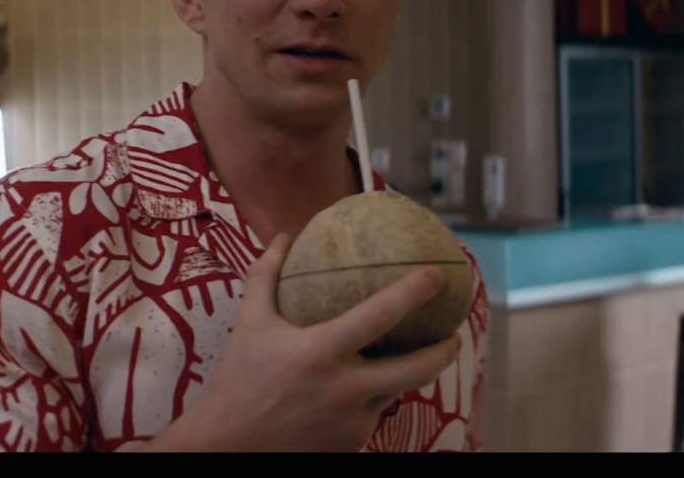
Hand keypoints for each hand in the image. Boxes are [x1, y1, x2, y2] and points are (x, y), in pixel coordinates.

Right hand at [143, 231, 460, 451]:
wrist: (228, 447)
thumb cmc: (238, 379)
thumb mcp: (249, 323)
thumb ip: (266, 276)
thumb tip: (284, 236)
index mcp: (320, 352)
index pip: (380, 315)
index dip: (414, 291)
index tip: (437, 273)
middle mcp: (342, 388)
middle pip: (415, 368)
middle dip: (445, 350)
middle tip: (455, 334)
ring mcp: (350, 421)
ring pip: (396, 391)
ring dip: (410, 374)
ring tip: (424, 356)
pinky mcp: (351, 443)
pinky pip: (374, 414)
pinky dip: (375, 398)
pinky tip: (376, 386)